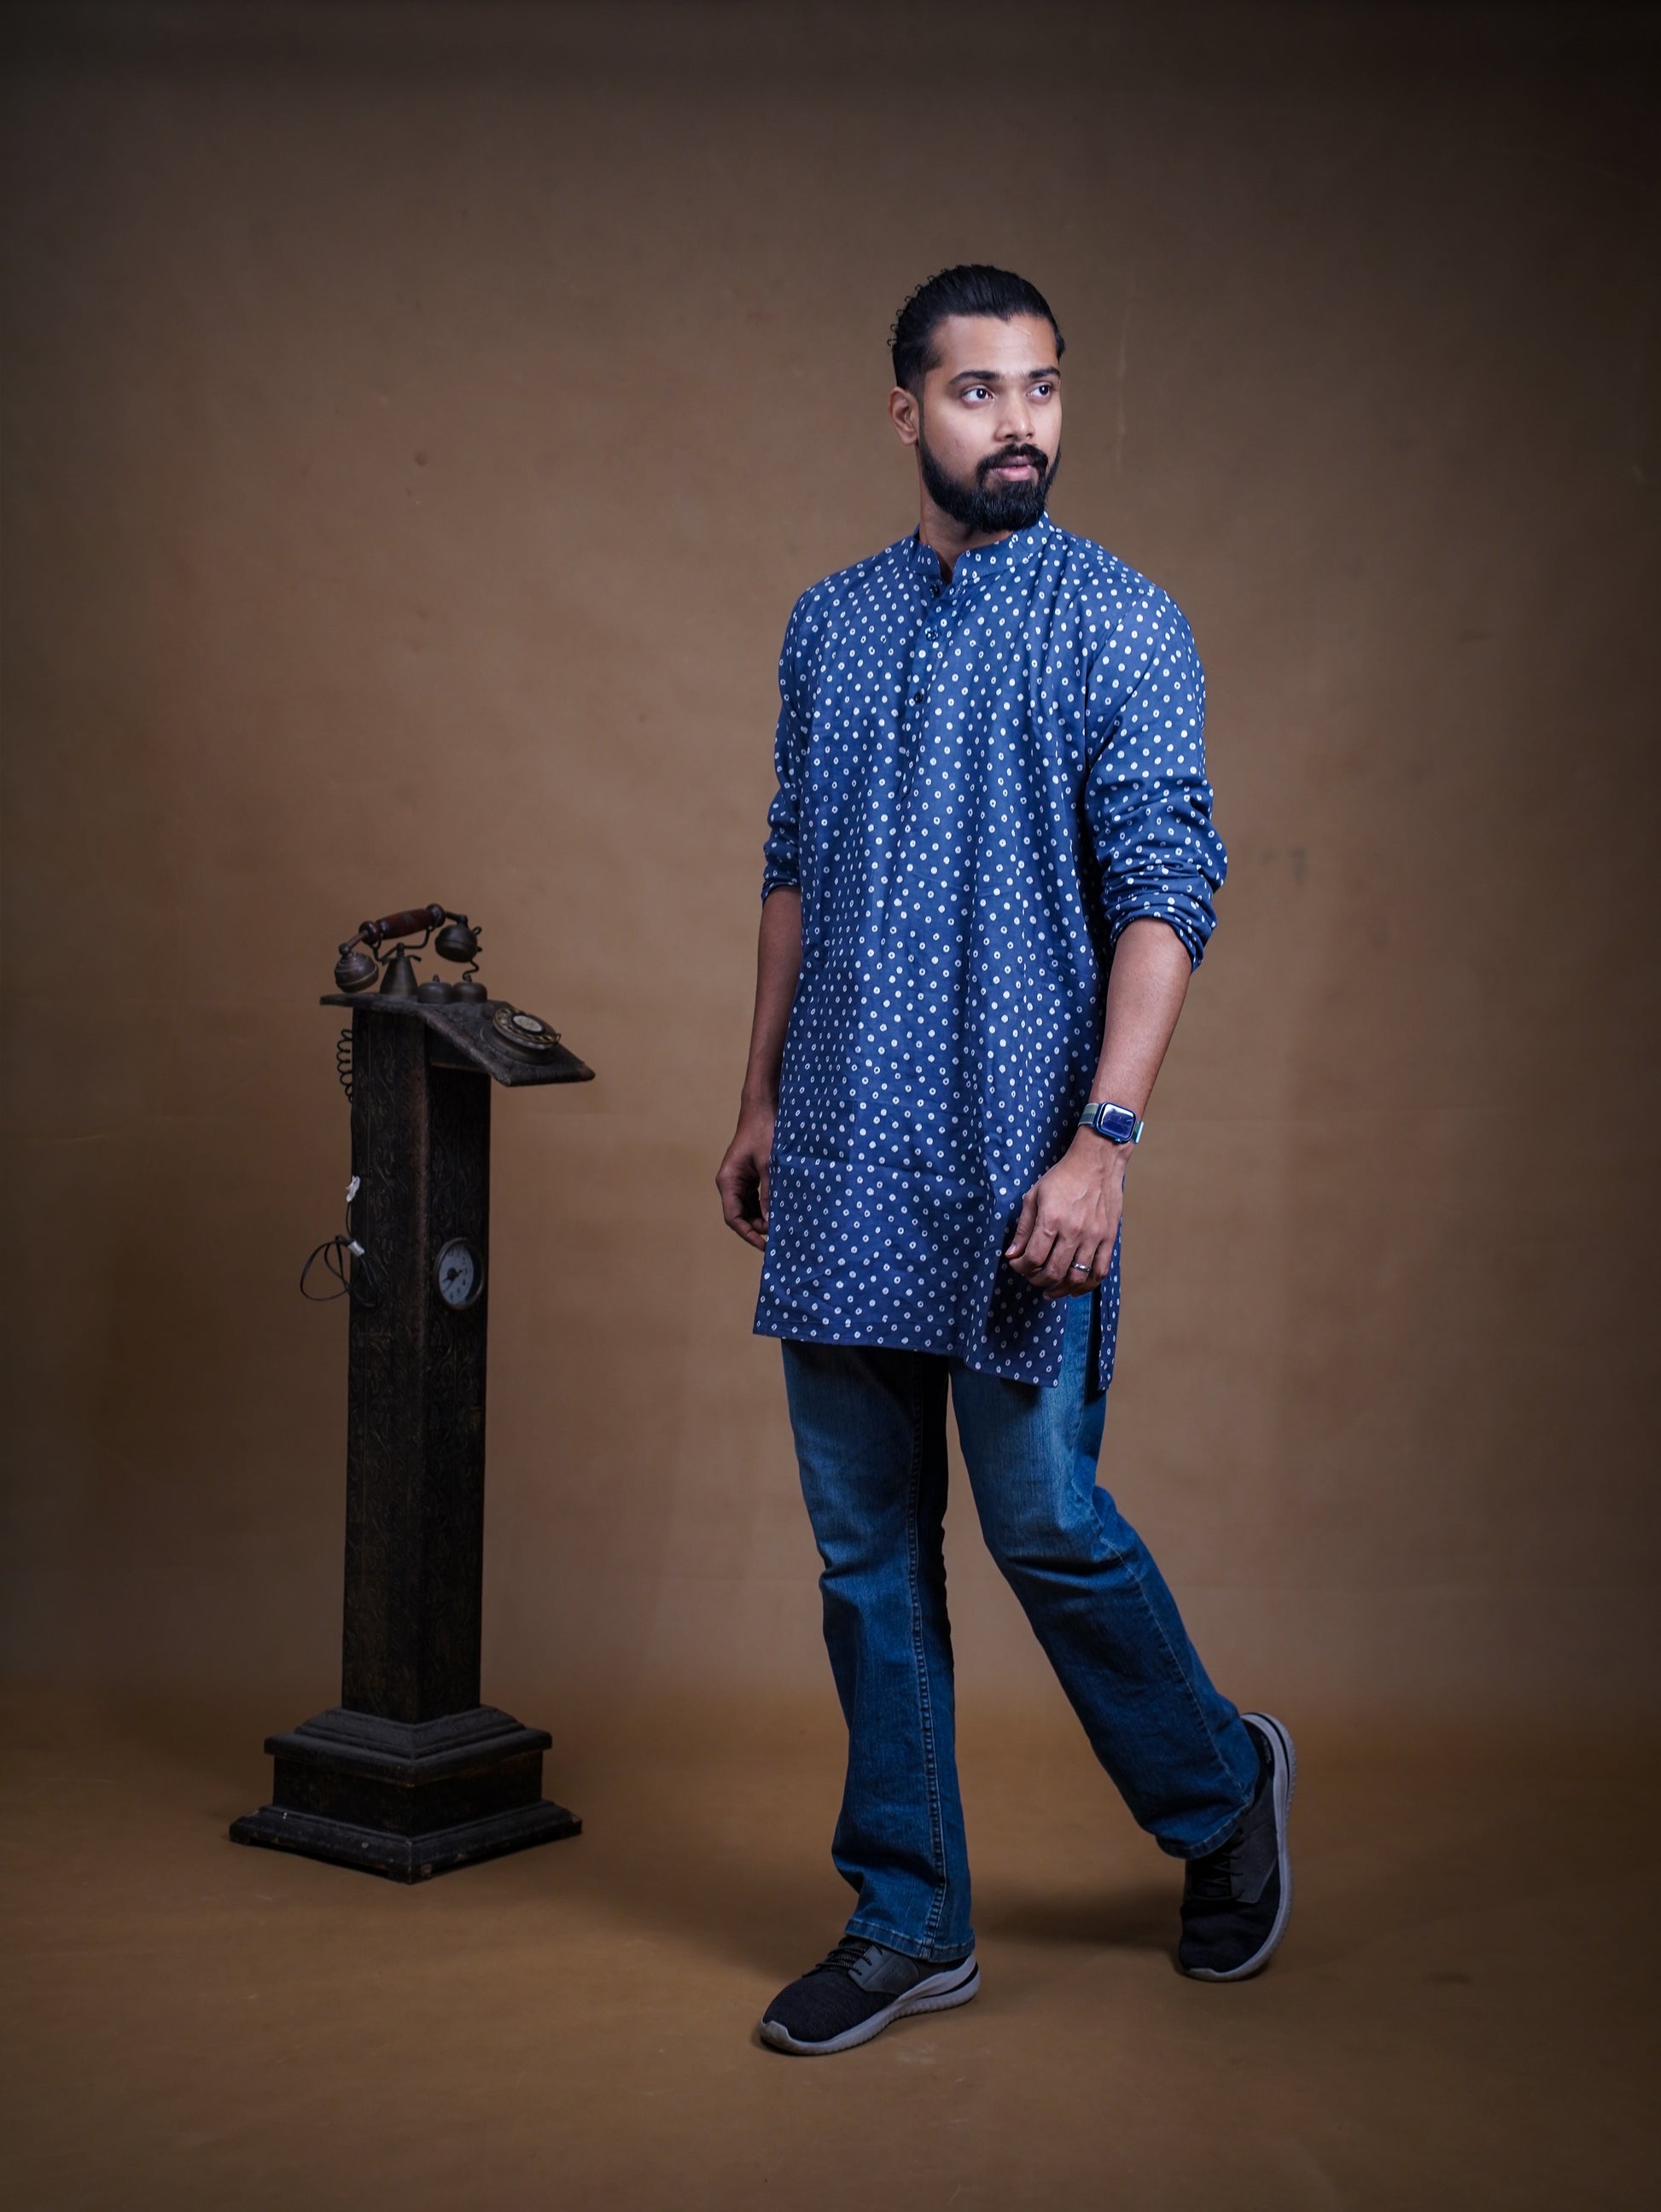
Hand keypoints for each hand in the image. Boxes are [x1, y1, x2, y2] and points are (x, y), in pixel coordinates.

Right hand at [716, 1101, 776, 1249]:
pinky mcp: (750, 1176)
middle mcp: (730, 1182)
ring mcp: (740, 1180)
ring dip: (762, 1218)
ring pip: (748, 1208)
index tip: (764, 1245)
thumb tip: (771, 1220)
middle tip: (778, 1236)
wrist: (763, 1107)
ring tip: (781, 1226)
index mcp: (728, 1180)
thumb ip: (769, 1193)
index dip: (748, 1234)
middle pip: (740, 1215)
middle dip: (757, 1227)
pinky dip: (765, 1206)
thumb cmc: (763, 1131)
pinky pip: (755, 1198)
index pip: (734, 1217)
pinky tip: (780, 1211)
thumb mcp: (769, 1164)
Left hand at [1004, 1132, 1126, 1297]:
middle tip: (1031, 1277)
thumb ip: (1023, 1228)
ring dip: (1060, 1289)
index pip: (1033, 1258)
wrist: (1097, 1162)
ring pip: (1076, 1277)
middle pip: (1053, 1272)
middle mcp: (1073, 1231)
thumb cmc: (1063, 1177)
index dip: (1021, 1267)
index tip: (1017, 1265)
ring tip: (1050, 1290)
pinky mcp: (1109, 1238)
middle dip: (1037, 1280)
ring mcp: (1094, 1237)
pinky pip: (1100, 1271)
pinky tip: (1075, 1289)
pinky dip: (1086, 1286)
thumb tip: (1012, 1254)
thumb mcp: (1034, 1196)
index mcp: (1051, 1219)